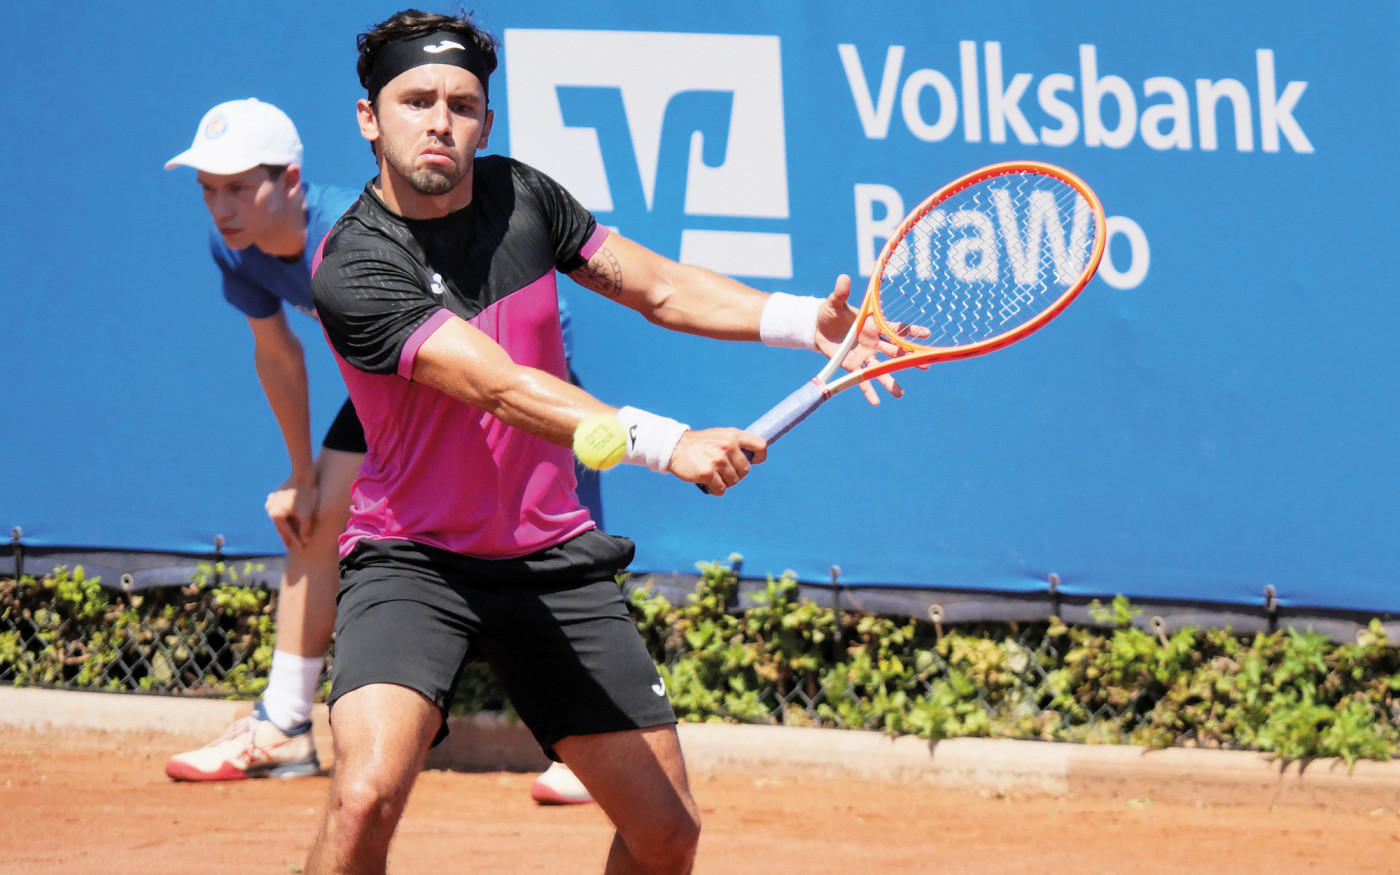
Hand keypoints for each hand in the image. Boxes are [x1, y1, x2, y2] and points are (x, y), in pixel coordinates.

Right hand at [266, 475, 318, 550]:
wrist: (303, 475)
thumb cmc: (306, 496)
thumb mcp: (307, 515)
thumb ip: (305, 530)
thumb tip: (305, 541)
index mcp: (275, 515)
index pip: (287, 531)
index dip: (296, 541)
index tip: (302, 548)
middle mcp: (269, 508)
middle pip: (281, 525)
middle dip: (288, 534)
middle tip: (291, 545)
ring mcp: (270, 501)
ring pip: (280, 517)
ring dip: (285, 524)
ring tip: (289, 533)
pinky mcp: (274, 495)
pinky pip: (280, 508)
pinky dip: (285, 514)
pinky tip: (286, 519)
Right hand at [667, 428, 767, 495]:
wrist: (675, 447)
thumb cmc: (700, 443)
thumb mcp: (720, 435)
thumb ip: (736, 443)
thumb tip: (753, 457)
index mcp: (734, 435)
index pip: (760, 446)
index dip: (759, 457)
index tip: (752, 461)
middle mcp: (728, 446)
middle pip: (745, 470)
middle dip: (736, 474)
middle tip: (722, 470)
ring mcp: (718, 460)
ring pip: (733, 481)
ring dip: (725, 482)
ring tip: (714, 475)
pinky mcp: (708, 473)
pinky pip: (721, 489)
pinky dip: (716, 489)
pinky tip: (709, 484)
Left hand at [814, 275, 927, 405]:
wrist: (816, 328)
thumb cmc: (830, 313)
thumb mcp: (834, 302)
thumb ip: (841, 293)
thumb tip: (843, 278)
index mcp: (873, 326)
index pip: (897, 329)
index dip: (911, 331)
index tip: (927, 334)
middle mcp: (873, 342)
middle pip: (895, 352)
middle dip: (910, 359)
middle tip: (926, 364)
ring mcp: (864, 355)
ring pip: (881, 369)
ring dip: (890, 380)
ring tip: (900, 394)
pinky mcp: (852, 366)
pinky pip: (861, 380)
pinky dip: (868, 390)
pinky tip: (876, 402)